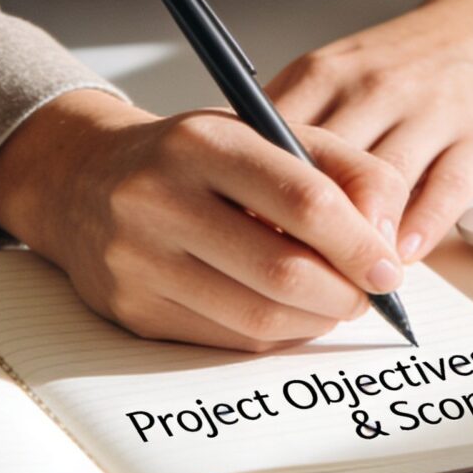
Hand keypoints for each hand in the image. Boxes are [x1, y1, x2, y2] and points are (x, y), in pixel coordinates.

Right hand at [0, 89, 410, 350]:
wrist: (83, 180)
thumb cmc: (191, 157)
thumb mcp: (264, 132)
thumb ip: (341, 168)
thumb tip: (388, 235)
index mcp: (202, 142)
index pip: (302, 198)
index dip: (358, 241)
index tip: (388, 265)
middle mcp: (160, 199)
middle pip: (282, 270)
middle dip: (343, 292)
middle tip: (367, 293)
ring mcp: (139, 260)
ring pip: (257, 316)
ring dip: (315, 320)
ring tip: (334, 302)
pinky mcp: (133, 310)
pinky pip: (228, 340)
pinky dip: (276, 334)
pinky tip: (289, 313)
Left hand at [266, 0, 472, 263]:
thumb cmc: (401, 66)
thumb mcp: (333, 77)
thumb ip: (290, 128)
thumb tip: (239, 198)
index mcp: (324, 75)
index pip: (273, 141)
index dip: (253, 198)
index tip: (242, 240)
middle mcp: (373, 89)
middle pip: (325, 169)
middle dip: (304, 229)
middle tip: (290, 276)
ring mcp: (429, 111)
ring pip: (382, 184)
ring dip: (361, 238)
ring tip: (345, 278)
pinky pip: (444, 192)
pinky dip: (420, 230)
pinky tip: (402, 255)